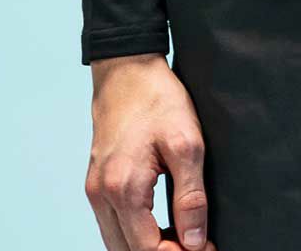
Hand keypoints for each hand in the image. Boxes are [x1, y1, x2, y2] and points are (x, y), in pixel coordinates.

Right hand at [85, 52, 216, 249]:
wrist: (126, 68)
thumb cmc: (157, 99)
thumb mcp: (186, 143)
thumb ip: (190, 197)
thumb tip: (195, 242)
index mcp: (124, 189)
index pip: (148, 250)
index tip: (206, 249)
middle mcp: (101, 195)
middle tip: (196, 245)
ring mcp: (94, 189)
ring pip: (116, 243)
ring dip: (146, 247)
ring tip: (180, 239)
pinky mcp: (95, 182)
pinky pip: (110, 225)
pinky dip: (132, 235)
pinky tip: (158, 227)